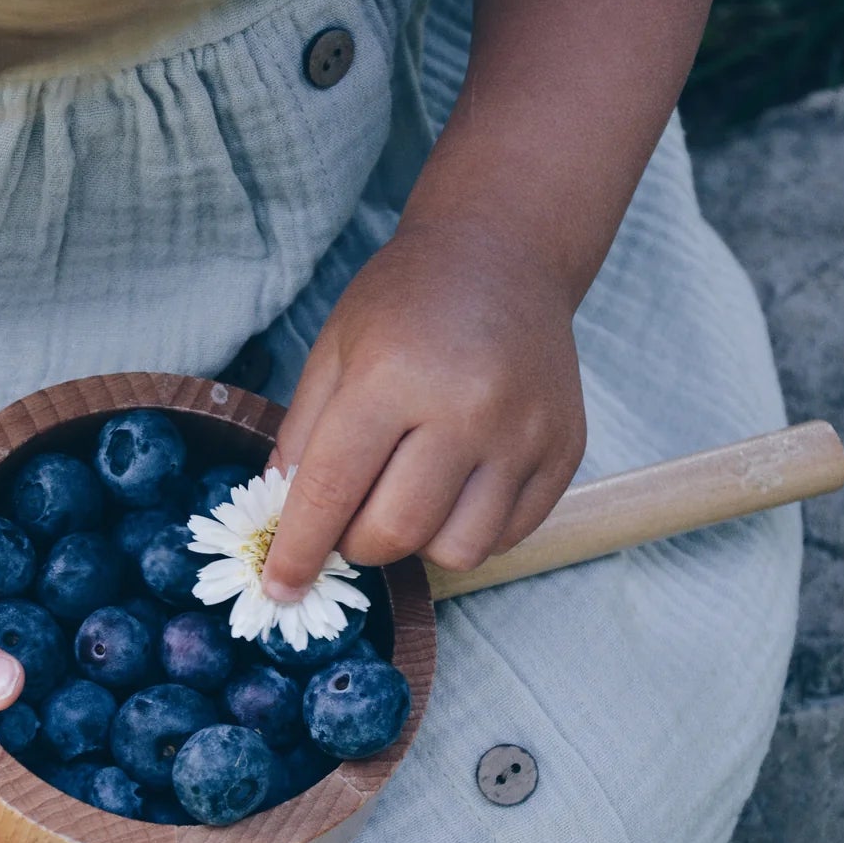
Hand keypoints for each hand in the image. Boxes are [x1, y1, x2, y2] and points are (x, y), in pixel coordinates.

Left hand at [262, 218, 586, 596]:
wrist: (505, 255)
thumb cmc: (405, 303)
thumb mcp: (333, 351)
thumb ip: (301, 439)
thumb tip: (282, 526)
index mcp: (394, 376)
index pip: (333, 490)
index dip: (298, 549)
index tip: (278, 587)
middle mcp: (468, 408)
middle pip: (397, 532)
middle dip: (356, 545)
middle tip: (349, 518)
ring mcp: (525, 433)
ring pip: (458, 550)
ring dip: (418, 544)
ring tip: (408, 496)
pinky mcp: (564, 450)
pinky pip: (508, 535)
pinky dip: (469, 529)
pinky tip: (455, 486)